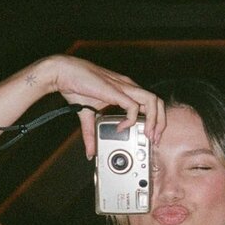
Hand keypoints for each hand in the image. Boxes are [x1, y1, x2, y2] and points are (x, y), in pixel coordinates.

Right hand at [43, 55, 166, 158]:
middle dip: (160, 123)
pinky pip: (134, 107)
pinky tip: (122, 127)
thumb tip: (90, 152)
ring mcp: (124, 88)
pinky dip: (132, 120)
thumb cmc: (76, 86)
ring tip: (147, 134)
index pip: (150, 103)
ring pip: (153, 101)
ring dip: (154, 120)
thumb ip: (91, 134)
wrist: (64, 72)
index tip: (151, 136)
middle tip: (154, 139)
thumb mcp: (87, 115)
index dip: (155, 121)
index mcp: (125, 90)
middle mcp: (129, 87)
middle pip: (158, 102)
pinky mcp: (116, 91)